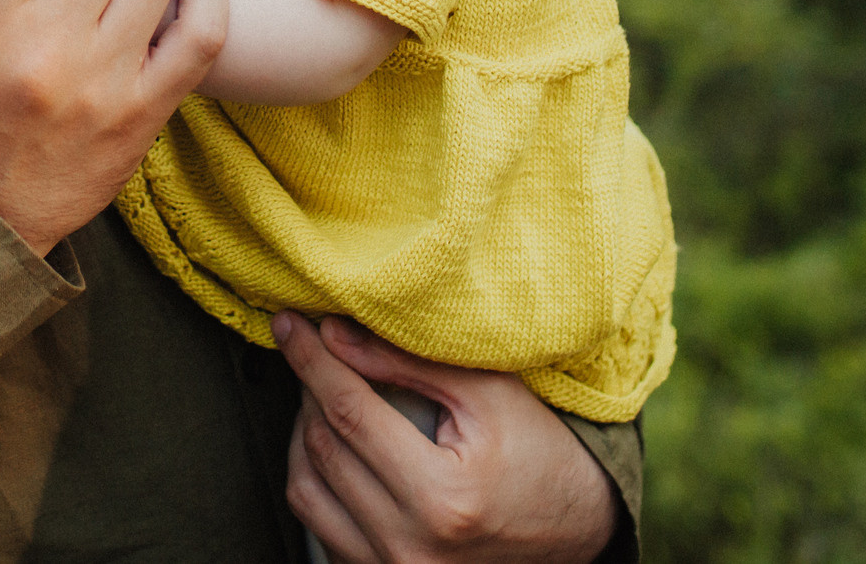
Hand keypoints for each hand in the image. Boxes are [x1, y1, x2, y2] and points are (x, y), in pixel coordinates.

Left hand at [278, 314, 620, 563]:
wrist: (576, 527)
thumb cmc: (541, 455)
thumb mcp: (490, 393)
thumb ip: (409, 362)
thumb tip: (336, 336)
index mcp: (442, 498)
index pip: (350, 413)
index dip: (313, 360)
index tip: (289, 325)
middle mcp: (411, 547)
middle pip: (323, 449)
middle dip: (309, 388)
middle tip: (314, 348)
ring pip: (306, 490)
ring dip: (302, 434)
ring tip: (323, 396)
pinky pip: (318, 527)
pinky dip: (314, 478)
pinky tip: (332, 445)